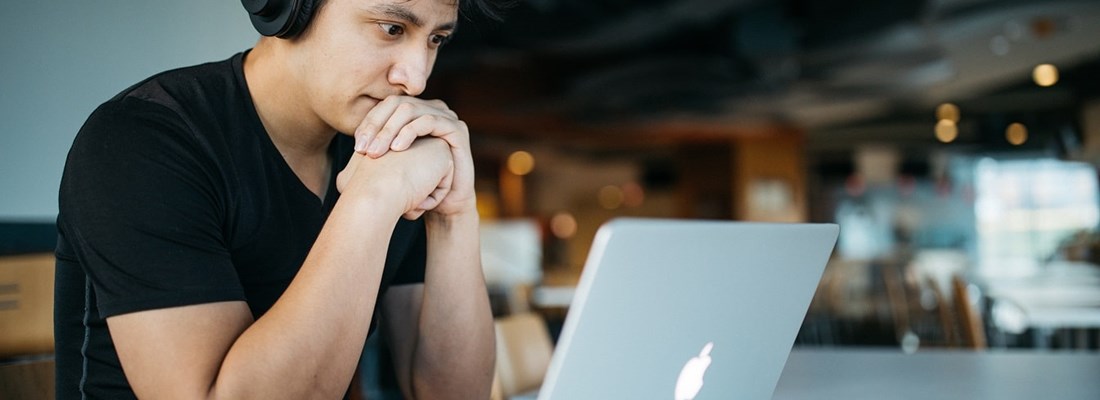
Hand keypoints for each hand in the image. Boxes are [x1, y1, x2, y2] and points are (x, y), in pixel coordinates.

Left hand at [353, 96, 475, 216]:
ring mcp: (446, 116)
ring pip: (410, 110)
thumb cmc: (416, 185)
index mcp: (415, 113)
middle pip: (396, 104)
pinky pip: (430, 121)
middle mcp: (430, 109)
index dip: (369, 123)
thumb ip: (376, 150)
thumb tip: (351, 148)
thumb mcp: (391, 165)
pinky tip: (398, 149)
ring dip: (389, 130)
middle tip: (364, 150)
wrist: (444, 205)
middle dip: (377, 126)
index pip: (386, 106)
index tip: (356, 147)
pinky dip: (410, 132)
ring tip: (377, 152)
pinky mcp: (457, 128)